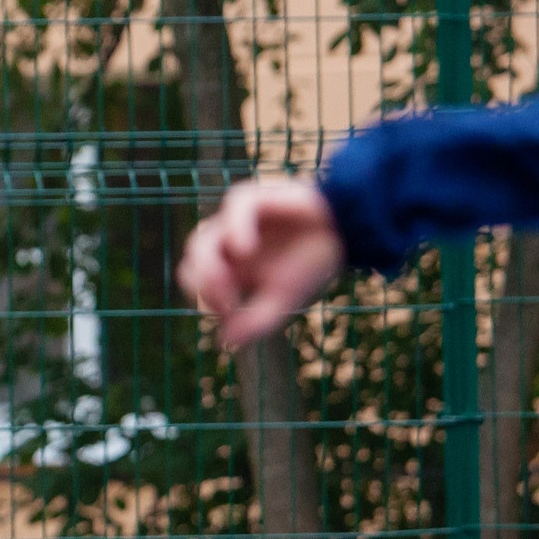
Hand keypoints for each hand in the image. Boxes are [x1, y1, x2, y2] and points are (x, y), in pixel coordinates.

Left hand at [177, 178, 345, 350]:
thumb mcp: (283, 299)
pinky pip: (235, 206)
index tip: (231, 311)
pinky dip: (235, 227)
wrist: (347, 233)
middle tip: (226, 300)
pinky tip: (245, 250)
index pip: (194, 280)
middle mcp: (225, 242)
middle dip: (203, 283)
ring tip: (225, 279)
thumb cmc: (312, 264)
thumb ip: (255, 322)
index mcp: (228, 266)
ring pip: (202, 237)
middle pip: (191, 261)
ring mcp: (237, 219)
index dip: (205, 297)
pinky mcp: (257, 197)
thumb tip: (224, 342)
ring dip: (208, 263)